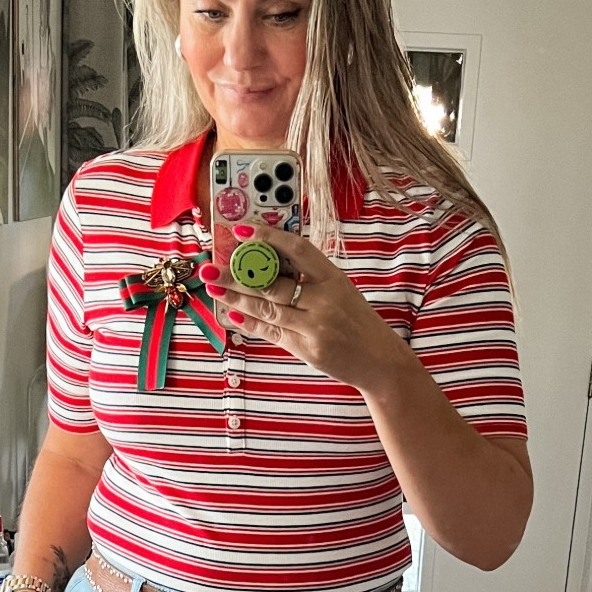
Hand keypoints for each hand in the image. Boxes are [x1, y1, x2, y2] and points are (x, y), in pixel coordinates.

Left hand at [199, 225, 416, 399]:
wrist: (380, 360)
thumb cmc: (356, 321)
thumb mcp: (340, 291)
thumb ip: (309, 279)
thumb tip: (268, 265)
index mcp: (333, 278)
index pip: (298, 249)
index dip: (268, 237)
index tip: (242, 230)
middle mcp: (325, 300)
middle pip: (274, 282)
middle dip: (238, 274)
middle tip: (211, 267)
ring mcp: (316, 326)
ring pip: (268, 307)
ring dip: (237, 298)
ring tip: (214, 287)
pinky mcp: (308, 349)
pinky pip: (273, 332)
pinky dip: (251, 323)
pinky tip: (232, 314)